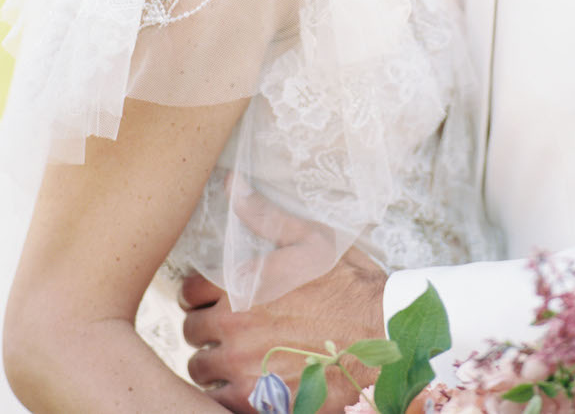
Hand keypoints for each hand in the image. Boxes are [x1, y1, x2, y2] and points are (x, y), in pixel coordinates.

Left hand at [181, 182, 386, 412]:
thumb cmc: (348, 282)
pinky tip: (254, 380)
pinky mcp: (261, 403)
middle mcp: (235, 327)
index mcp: (241, 284)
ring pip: (201, 370)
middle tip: (229, 327)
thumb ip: (264, 216)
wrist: (384, 332)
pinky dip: (231, 393)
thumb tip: (232, 185)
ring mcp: (245, 369)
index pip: (189, 291)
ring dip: (215, 363)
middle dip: (206, 328)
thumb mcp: (309, 238)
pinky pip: (220, 402)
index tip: (212, 297)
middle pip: (191, 331)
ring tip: (241, 355)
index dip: (199, 292)